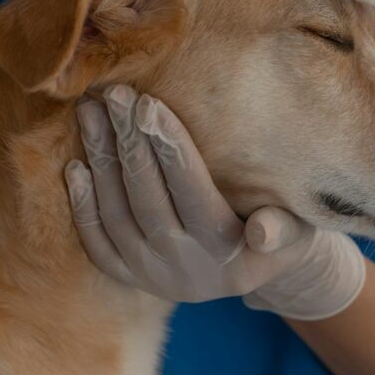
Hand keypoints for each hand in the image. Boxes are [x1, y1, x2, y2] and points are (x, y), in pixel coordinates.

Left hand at [64, 85, 365, 319]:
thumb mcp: (299, 233)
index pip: (194, 193)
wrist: (256, 271)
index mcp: (228, 255)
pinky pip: (98, 243)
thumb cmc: (283, 233)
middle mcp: (185, 271)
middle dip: (129, 143)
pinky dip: (84, 206)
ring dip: (101, 162)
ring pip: (117, 217)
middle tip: (113, 95)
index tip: (149, 104)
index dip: (170, 149)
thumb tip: (263, 231)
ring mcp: (153, 278)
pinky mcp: (131, 279)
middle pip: (148, 200)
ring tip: (91, 113)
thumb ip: (284, 228)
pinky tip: (75, 166)